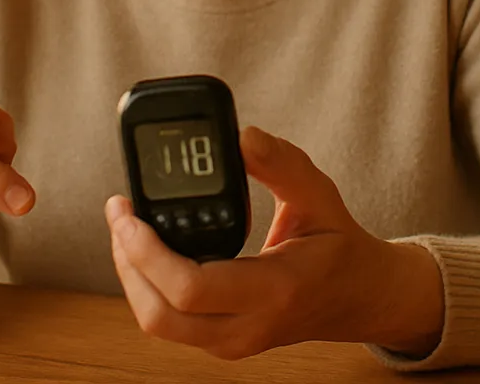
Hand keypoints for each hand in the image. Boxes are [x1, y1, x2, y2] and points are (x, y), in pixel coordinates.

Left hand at [104, 126, 444, 360]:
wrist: (360, 297)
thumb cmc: (338, 244)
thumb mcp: (321, 195)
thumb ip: (282, 164)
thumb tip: (242, 137)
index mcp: (276, 291)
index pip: (191, 288)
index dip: (147, 252)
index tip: (128, 211)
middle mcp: (248, 327)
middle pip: (159, 314)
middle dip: (126, 261)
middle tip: (119, 212)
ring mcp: (232, 341)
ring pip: (157, 322)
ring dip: (131, 274)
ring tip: (126, 226)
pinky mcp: (220, 340)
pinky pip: (169, 321)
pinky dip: (147, 285)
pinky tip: (146, 247)